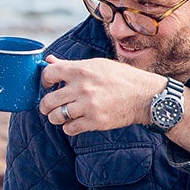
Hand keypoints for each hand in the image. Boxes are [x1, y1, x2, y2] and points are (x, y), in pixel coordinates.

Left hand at [37, 55, 162, 136]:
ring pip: (55, 117)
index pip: (48, 74)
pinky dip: (68, 127)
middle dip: (45, 105)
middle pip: (47, 100)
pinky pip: (69, 129)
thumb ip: (70, 65)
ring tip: (62, 114)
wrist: (144, 96)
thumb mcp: (96, 64)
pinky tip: (74, 121)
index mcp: (81, 70)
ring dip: (55, 117)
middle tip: (49, 105)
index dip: (44, 80)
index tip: (48, 85)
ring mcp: (88, 106)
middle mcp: (82, 88)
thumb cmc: (121, 77)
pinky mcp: (95, 122)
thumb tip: (49, 60)